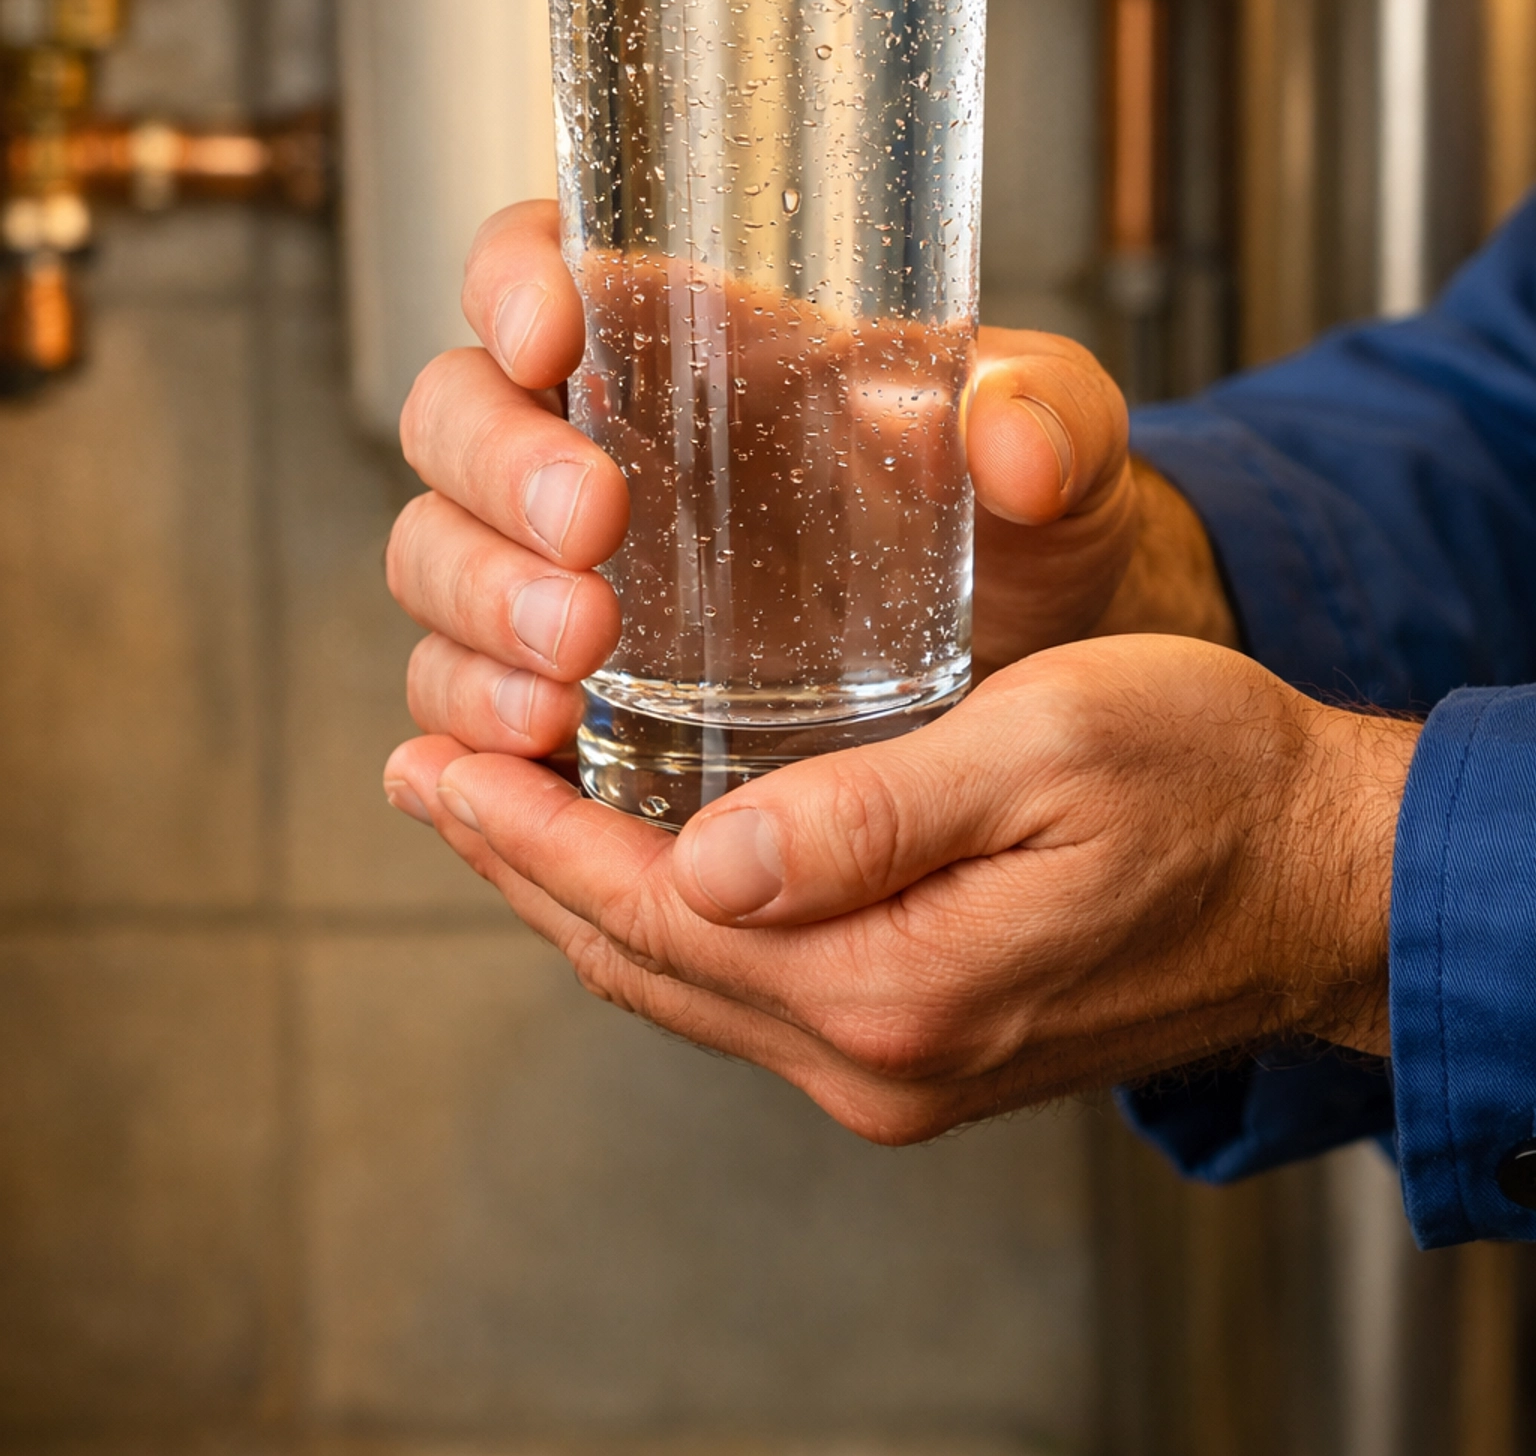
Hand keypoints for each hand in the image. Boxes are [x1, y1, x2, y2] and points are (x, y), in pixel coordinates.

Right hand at [382, 201, 1233, 770]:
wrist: (1024, 663)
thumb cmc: (1021, 517)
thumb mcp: (1060, 443)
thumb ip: (1050, 418)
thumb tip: (1009, 444)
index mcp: (690, 334)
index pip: (545, 262)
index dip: (513, 280)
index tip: (551, 334)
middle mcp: (602, 438)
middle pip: (456, 412)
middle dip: (499, 470)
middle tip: (593, 534)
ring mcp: (566, 566)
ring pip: (435, 550)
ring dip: (478, 601)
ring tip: (574, 664)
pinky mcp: (569, 685)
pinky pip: (456, 683)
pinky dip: (468, 712)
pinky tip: (535, 741)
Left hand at [384, 634, 1417, 1140]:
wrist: (1320, 878)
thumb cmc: (1205, 780)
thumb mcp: (1046, 757)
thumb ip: (869, 818)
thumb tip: (700, 866)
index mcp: (892, 983)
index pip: (652, 910)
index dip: (527, 834)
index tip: (436, 765)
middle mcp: (875, 1053)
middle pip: (643, 960)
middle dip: (520, 863)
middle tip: (425, 778)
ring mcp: (897, 1065)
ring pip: (685, 982)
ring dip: (577, 894)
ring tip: (492, 813)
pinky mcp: (923, 1043)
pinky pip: (748, 990)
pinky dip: (664, 924)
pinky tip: (638, 866)